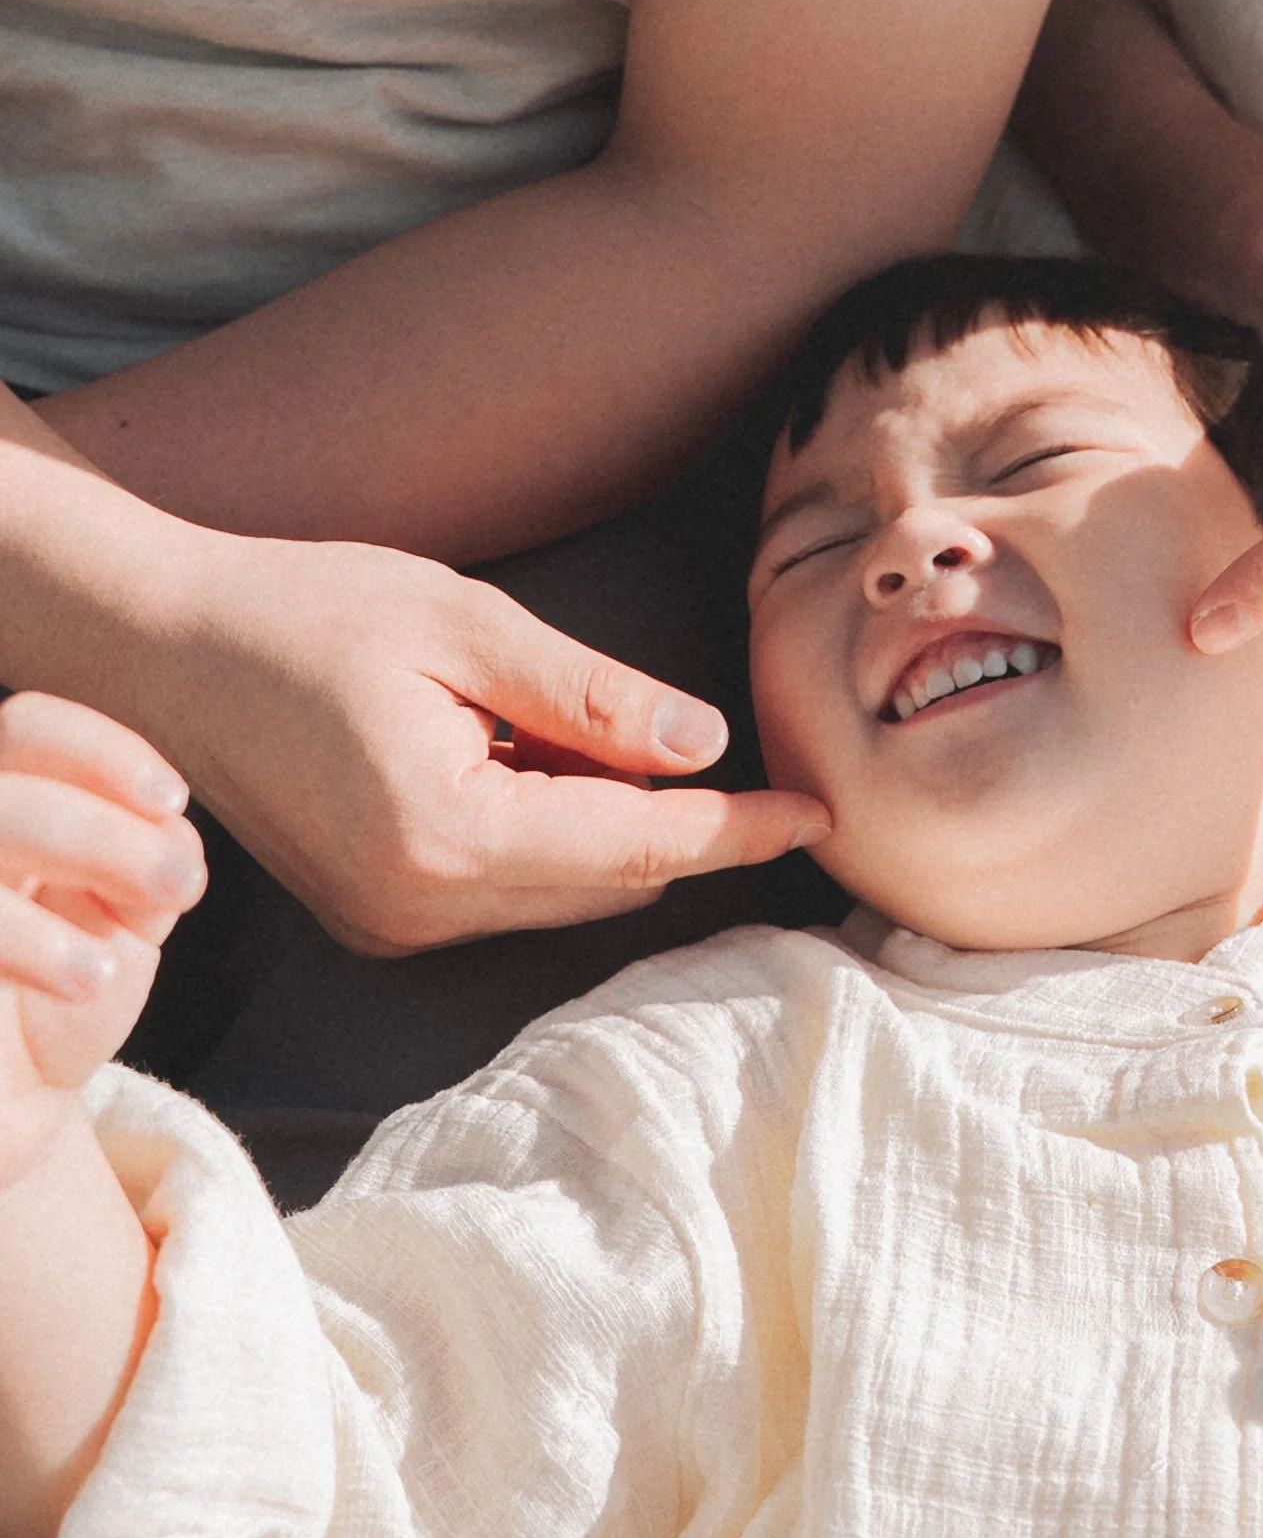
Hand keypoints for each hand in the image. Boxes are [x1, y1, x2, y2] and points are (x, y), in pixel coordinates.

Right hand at [0, 696, 205, 1187]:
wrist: (7, 1103)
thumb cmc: (61, 990)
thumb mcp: (126, 917)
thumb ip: (152, 857)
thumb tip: (166, 825)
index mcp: (3, 798)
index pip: (31, 727)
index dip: (103, 750)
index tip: (171, 801)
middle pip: (5, 760)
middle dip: (104, 823)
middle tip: (175, 890)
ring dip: (79, 856)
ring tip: (123, 951)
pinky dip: (31, 940)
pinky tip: (87, 977)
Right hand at [127, 532, 828, 954]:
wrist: (166, 650)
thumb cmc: (307, 611)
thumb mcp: (463, 622)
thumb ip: (591, 697)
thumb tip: (703, 748)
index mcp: (446, 835)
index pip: (638, 849)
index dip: (739, 830)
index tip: (821, 813)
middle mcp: (420, 907)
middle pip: (612, 886)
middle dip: (682, 827)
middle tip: (728, 752)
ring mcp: (395, 926)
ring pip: (567, 897)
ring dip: (611, 831)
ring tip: (568, 730)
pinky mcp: (382, 921)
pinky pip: (511, 893)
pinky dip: (551, 839)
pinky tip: (520, 761)